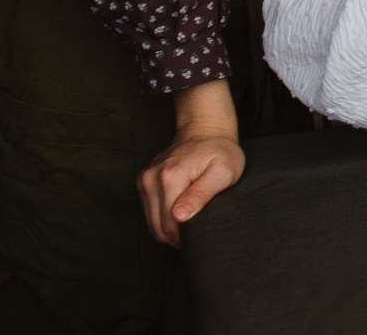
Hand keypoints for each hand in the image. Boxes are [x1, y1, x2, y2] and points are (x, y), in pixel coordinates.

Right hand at [137, 80, 243, 246]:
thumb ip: (201, 194)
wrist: (205, 128)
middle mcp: (151, 179)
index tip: (202, 236)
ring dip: (169, 230)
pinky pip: (150, 212)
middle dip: (177, 237)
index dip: (186, 238)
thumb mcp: (224, 171)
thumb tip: (179, 217)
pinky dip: (162, 220)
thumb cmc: (220, 150)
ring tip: (190, 225)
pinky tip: (179, 215)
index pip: (170, 225)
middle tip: (199, 233)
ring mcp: (144, 179)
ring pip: (151, 223)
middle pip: (158, 227)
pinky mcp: (143, 181)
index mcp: (170, 177)